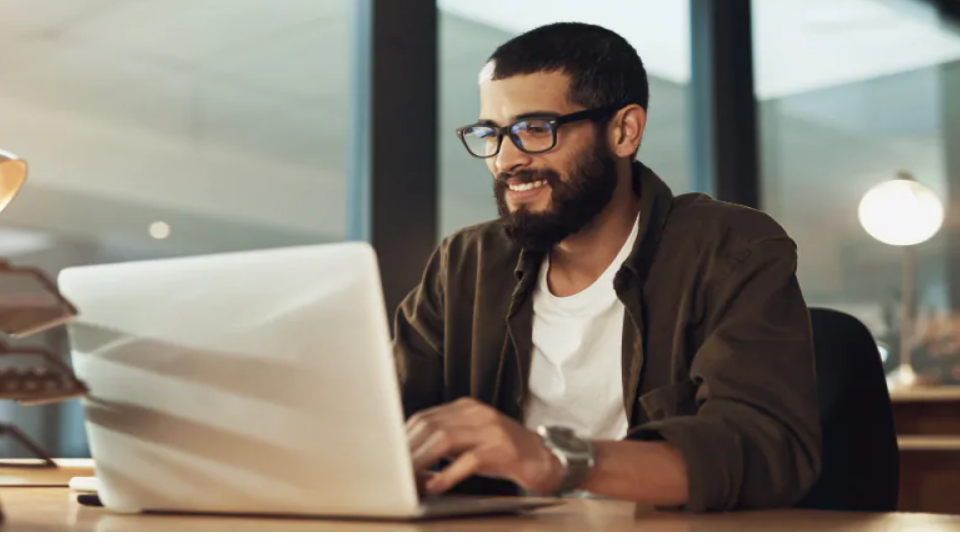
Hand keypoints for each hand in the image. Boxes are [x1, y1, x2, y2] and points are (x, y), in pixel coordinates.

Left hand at [406, 397, 562, 494]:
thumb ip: (444, 441)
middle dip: (408, 451)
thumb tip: (408, 457)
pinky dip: (448, 474)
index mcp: (466, 408)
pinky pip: (469, 460)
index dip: (404, 438)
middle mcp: (477, 413)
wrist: (544, 459)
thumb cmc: (503, 453)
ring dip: (422, 462)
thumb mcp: (471, 440)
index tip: (389, 458)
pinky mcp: (502, 449)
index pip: (425, 417)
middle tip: (394, 473)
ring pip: (445, 439)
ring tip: (409, 480)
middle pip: (430, 426)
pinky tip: (436, 486)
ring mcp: (490, 429)